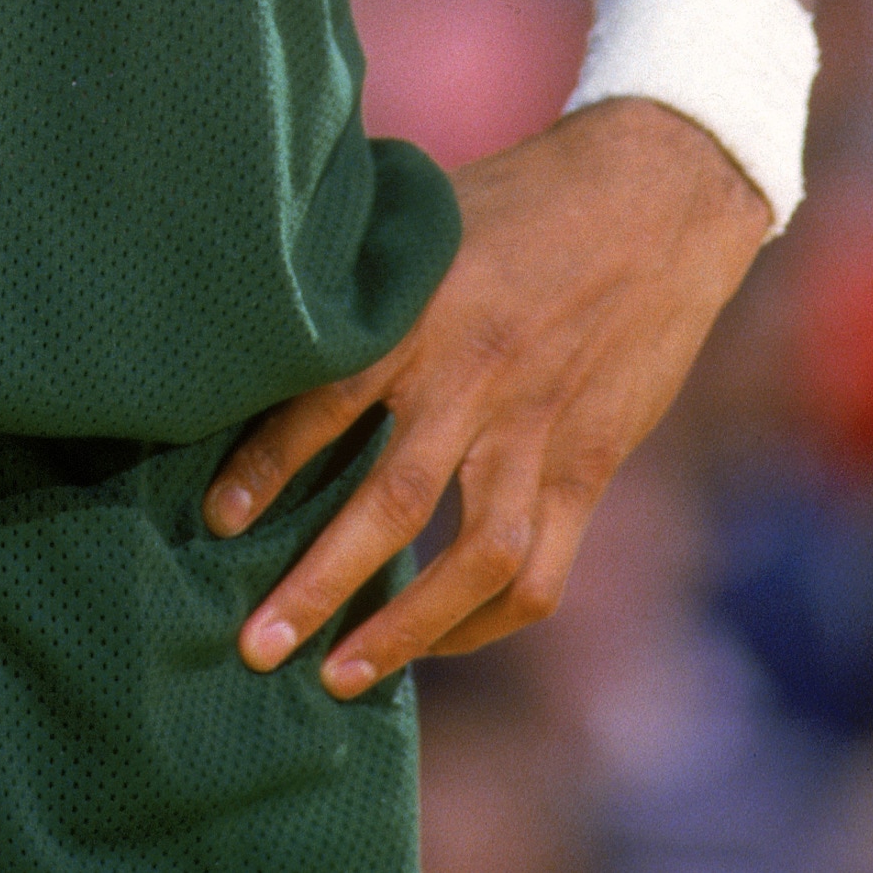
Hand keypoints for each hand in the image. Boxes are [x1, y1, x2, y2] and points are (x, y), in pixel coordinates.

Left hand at [205, 97, 769, 686]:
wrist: (656, 197)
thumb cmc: (521, 198)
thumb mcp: (429, 216)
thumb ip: (366, 277)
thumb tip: (267, 309)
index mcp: (422, 309)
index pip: (326, 401)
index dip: (266, 465)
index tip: (216, 518)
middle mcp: (476, 378)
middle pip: (389, 502)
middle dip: (318, 581)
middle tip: (255, 642)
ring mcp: (538, 429)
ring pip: (470, 559)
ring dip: (403, 629)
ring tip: (336, 675)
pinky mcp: (589, 462)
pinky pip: (539, 569)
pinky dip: (485, 621)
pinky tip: (436, 642)